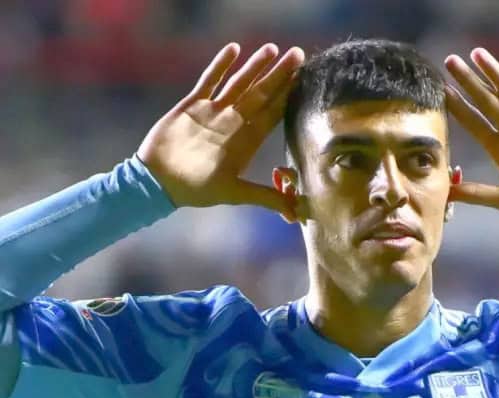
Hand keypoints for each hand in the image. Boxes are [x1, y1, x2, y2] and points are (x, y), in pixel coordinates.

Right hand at [137, 42, 303, 214]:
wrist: (159, 182)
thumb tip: (295, 214)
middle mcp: (234, 122)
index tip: (305, 80)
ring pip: (239, 83)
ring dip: (255, 66)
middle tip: (298, 54)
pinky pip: (209, 81)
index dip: (289, 97)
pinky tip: (234, 49)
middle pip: (262, 93)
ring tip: (273, 49)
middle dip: (280, 75)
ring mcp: (214, 111)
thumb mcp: (235, 193)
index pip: (273, 113)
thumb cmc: (197, 190)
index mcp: (247, 140)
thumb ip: (265, 198)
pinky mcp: (193, 105)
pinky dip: (221, 65)